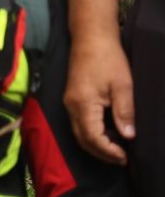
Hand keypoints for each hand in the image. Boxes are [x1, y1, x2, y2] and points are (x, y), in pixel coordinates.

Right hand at [67, 29, 135, 163]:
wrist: (90, 37)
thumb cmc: (108, 59)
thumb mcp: (122, 85)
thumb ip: (124, 112)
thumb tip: (128, 136)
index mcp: (83, 104)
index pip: (93, 137)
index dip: (108, 151)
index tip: (125, 157)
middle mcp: (71, 105)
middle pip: (82, 139)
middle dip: (101, 153)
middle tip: (121, 159)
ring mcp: (68, 101)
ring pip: (78, 132)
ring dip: (95, 145)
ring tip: (116, 150)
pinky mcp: (71, 97)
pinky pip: (78, 123)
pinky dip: (91, 134)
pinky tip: (106, 133)